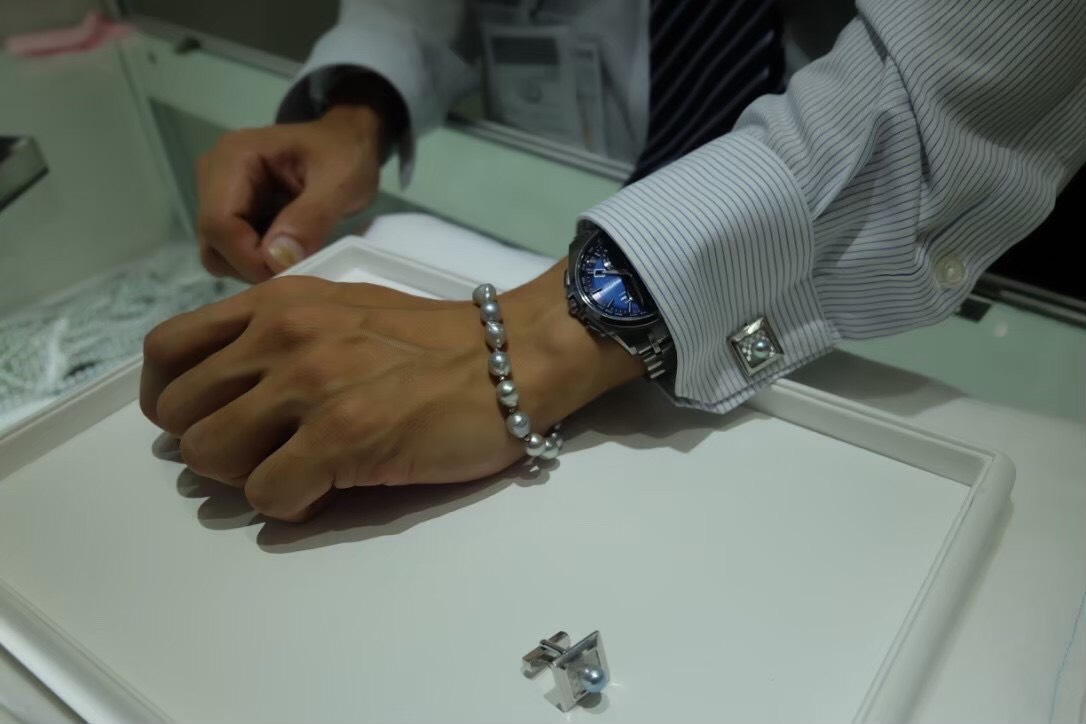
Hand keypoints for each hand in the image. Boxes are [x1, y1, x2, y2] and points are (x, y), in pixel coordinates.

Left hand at [140, 264, 643, 521]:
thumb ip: (282, 334)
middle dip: (209, 444)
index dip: (170, 398)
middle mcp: (281, 337)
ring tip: (292, 471)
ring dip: (244, 477)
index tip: (202, 420)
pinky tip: (325, 490)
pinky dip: (288, 505)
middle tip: (257, 454)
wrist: (512, 355)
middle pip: (179, 412)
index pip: (166, 349)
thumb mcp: (343, 310)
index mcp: (277, 302)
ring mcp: (310, 387)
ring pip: (209, 455)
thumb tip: (235, 388)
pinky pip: (267, 495)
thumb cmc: (436, 340)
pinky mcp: (343, 438)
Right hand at [195, 105, 382, 282]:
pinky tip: (287, 248)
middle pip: (213, 242)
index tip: (291, 270)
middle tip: (298, 266)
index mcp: (234, 157)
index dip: (250, 258)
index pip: (219, 223)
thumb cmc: (345, 155)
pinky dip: (256, 260)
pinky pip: (230, 250)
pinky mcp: (227, 209)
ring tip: (295, 255)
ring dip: (254, 265)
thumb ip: (311, 218)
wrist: (346, 142)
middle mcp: (213, 173)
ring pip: (217, 251)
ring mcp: (216, 192)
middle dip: (252, 265)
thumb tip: (276, 258)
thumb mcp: (341, 183)